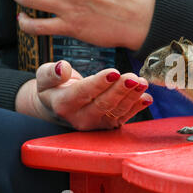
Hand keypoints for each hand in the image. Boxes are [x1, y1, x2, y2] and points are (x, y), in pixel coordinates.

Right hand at [15, 61, 152, 130]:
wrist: (59, 106)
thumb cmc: (55, 87)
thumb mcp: (45, 77)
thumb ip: (51, 73)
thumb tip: (62, 68)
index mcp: (64, 104)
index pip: (83, 93)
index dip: (99, 83)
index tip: (113, 72)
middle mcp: (81, 118)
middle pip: (104, 104)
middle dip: (120, 89)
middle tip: (133, 77)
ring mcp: (97, 124)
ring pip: (117, 110)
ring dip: (132, 97)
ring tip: (142, 83)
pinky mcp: (109, 125)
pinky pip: (125, 116)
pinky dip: (137, 107)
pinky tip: (147, 97)